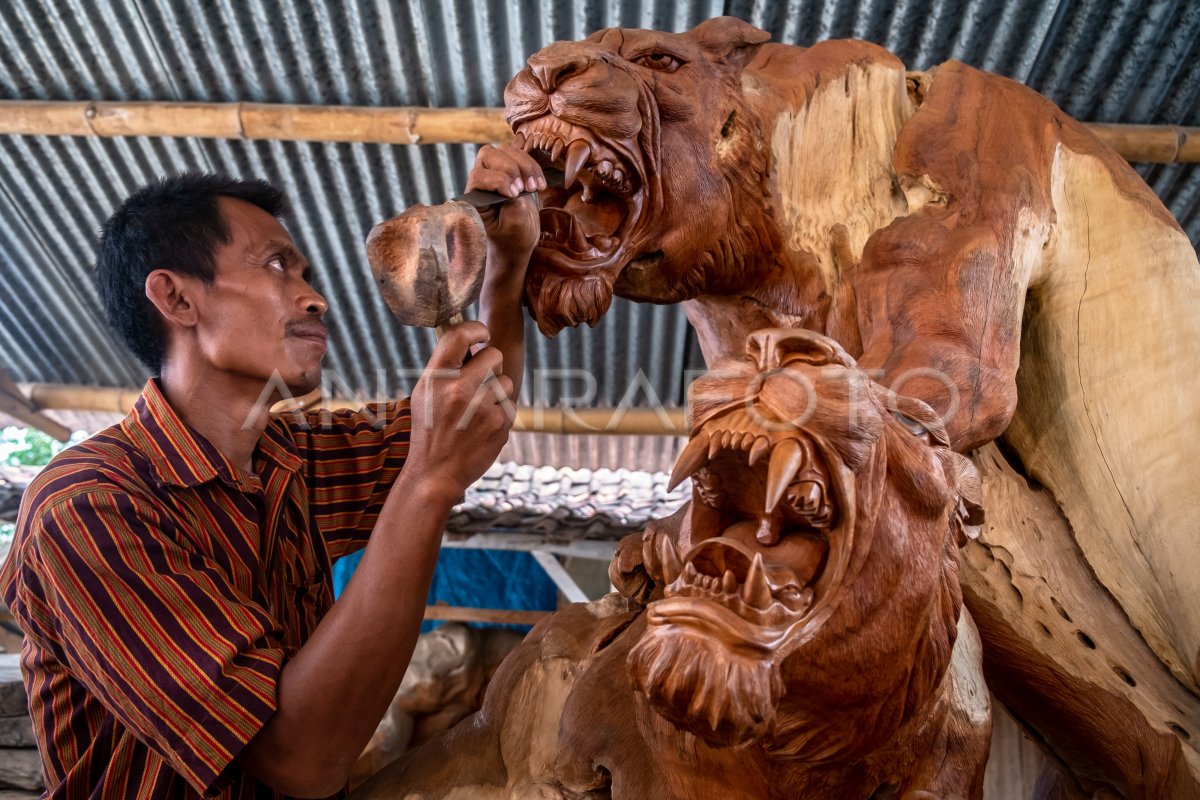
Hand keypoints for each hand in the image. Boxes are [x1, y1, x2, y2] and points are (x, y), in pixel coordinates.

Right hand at [405, 321, 514, 497]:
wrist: (435, 473)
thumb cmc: (430, 430)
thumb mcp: (426, 394)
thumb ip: (445, 367)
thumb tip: (471, 342)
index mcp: (436, 378)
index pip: (459, 335)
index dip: (475, 329)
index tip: (481, 334)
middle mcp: (459, 388)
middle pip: (493, 355)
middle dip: (490, 364)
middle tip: (479, 379)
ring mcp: (482, 406)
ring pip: (505, 380)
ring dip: (496, 390)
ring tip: (478, 409)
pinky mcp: (500, 422)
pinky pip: (510, 402)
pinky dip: (500, 411)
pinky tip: (483, 425)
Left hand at [466, 144, 541, 260]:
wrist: (520, 237)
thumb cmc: (513, 237)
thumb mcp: (514, 228)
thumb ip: (513, 209)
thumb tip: (518, 190)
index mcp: (475, 198)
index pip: (478, 176)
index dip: (498, 180)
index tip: (514, 195)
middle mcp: (481, 181)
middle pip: (487, 154)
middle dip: (510, 168)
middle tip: (524, 189)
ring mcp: (495, 171)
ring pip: (505, 149)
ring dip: (524, 165)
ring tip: (534, 187)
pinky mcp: (511, 168)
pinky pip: (520, 154)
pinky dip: (533, 166)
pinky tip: (540, 185)